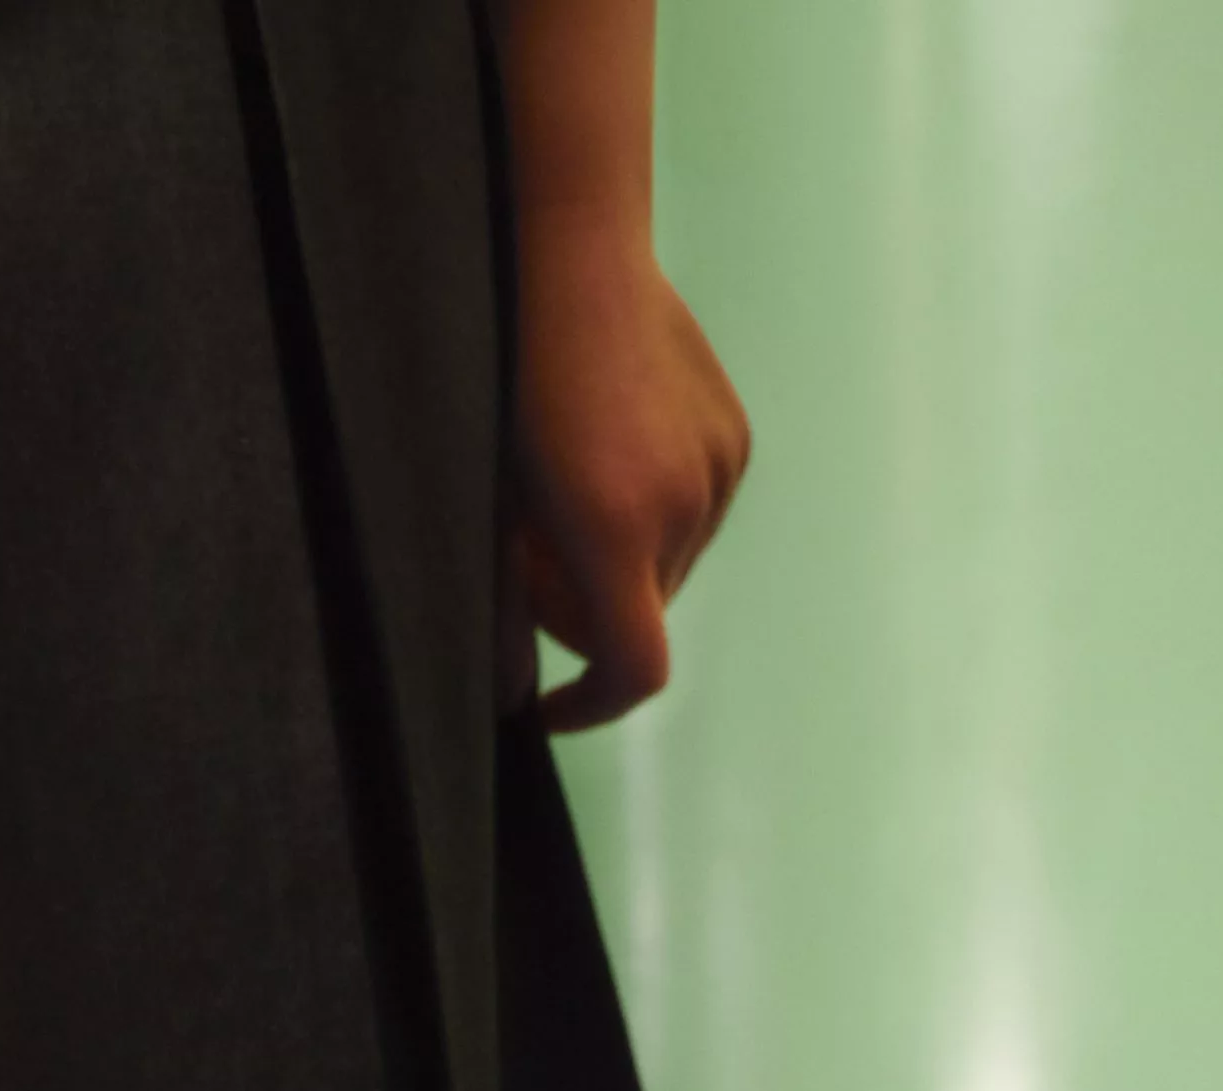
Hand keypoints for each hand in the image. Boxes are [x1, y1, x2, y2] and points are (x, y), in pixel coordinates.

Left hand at [503, 233, 748, 732]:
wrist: (569, 251)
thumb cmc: (503, 376)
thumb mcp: (488, 503)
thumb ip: (503, 603)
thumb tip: (510, 691)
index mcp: (618, 528)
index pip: (634, 668)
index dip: (588, 706)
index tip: (545, 705)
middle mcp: (684, 506)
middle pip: (640, 619)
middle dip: (582, 612)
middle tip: (527, 558)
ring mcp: (719, 468)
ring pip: (667, 570)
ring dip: (617, 564)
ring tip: (562, 497)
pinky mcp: (734, 436)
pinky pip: (692, 515)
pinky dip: (649, 516)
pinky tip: (606, 456)